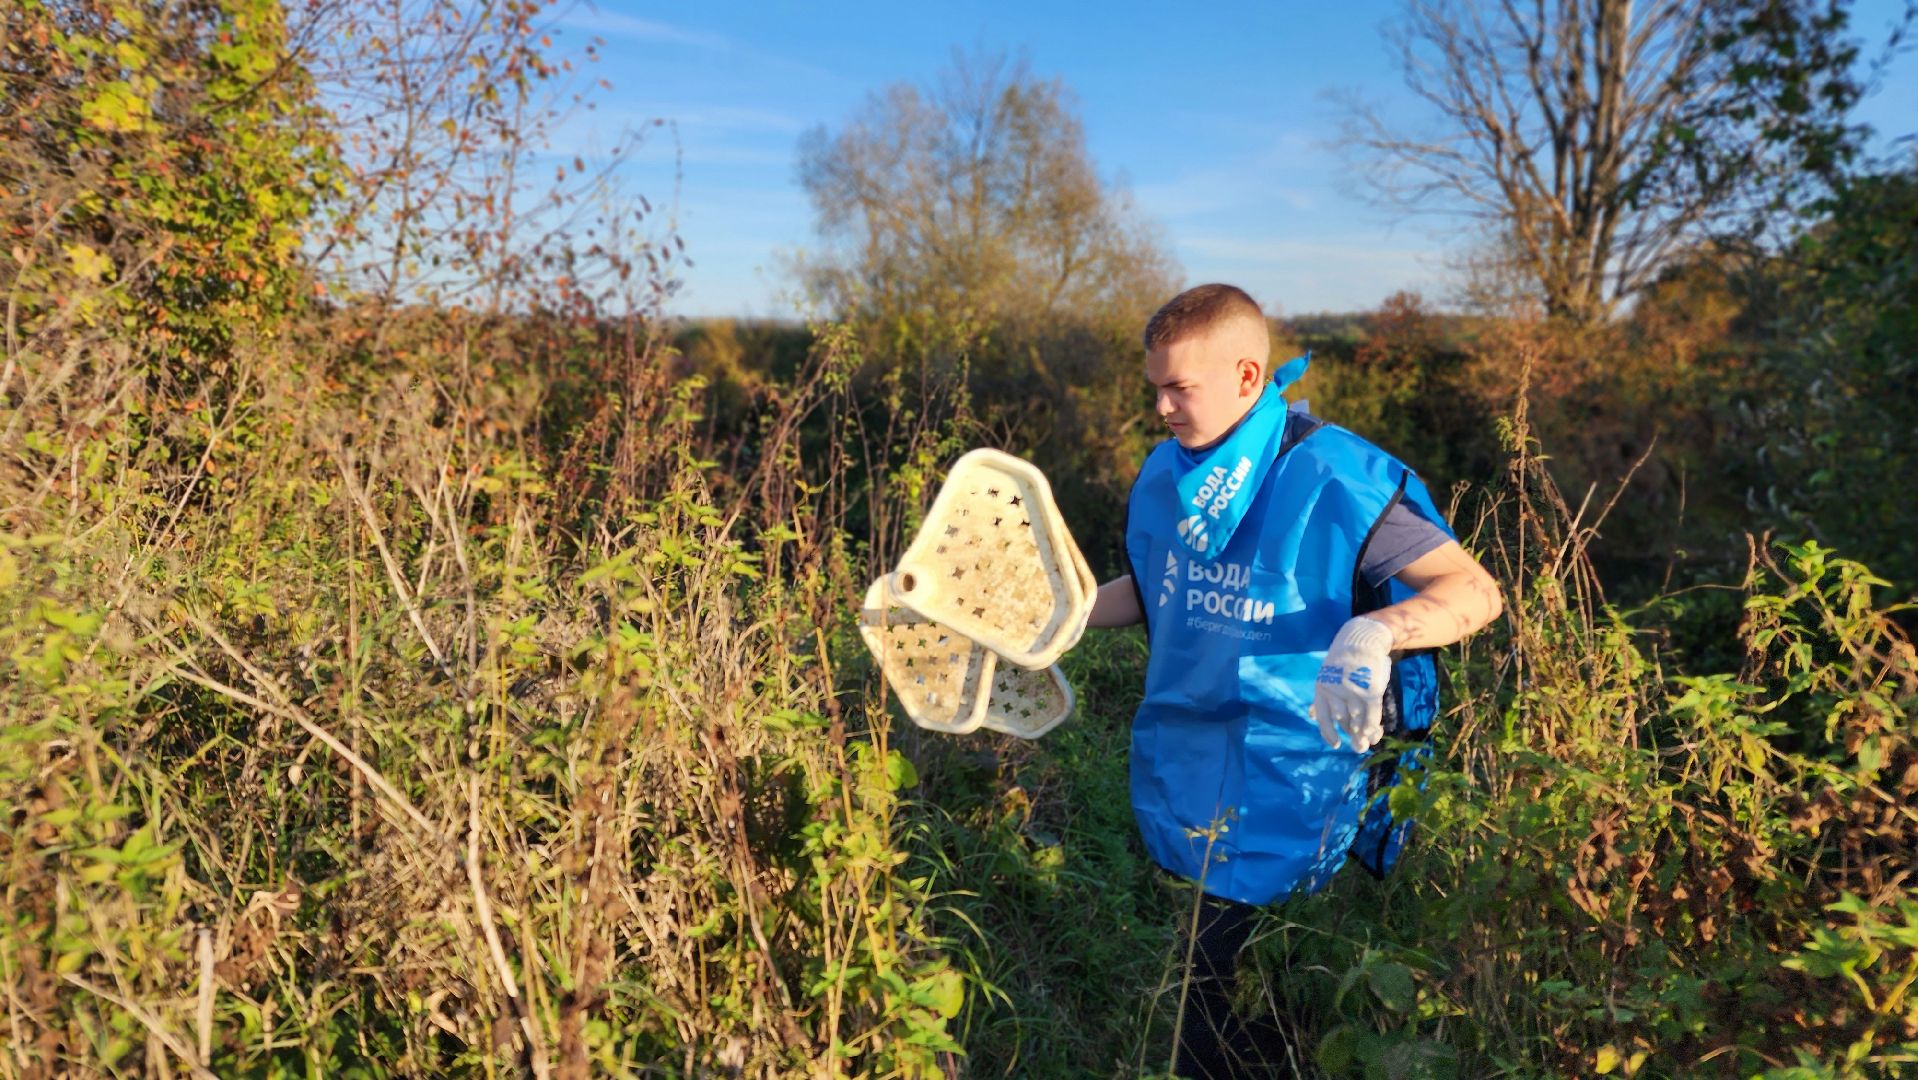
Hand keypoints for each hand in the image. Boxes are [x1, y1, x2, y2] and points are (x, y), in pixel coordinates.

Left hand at [1313, 616, 1393, 751]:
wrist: (1362, 640)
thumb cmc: (1345, 662)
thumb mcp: (1329, 676)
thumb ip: (1324, 696)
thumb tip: (1311, 715)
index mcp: (1322, 688)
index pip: (1323, 716)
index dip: (1328, 733)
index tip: (1337, 745)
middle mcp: (1336, 691)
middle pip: (1344, 721)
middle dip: (1353, 736)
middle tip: (1359, 748)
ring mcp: (1354, 691)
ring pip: (1359, 720)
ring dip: (1365, 733)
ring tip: (1370, 741)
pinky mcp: (1370, 690)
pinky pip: (1372, 713)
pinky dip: (1374, 725)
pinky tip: (1376, 733)